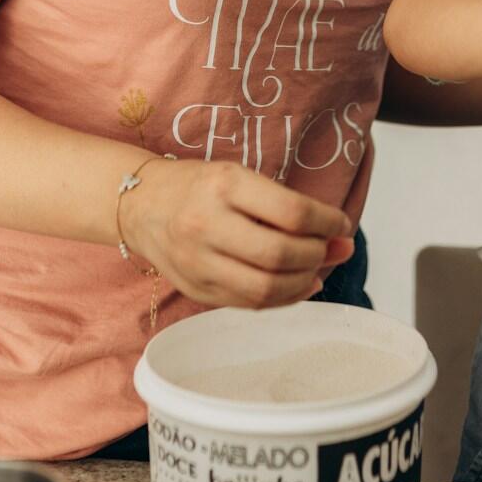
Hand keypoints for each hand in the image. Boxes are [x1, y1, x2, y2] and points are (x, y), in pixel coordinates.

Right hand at [122, 159, 354, 308]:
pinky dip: (282, 299)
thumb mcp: (240, 178)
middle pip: (280, 255)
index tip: (341, 224)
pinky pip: (249, 303)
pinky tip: (296, 285)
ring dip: (303, 282)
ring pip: (265, 288)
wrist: (140, 204)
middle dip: (317, 255)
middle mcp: (207, 224)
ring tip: (315, 269)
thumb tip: (341, 238)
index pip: (291, 212)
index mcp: (224, 185)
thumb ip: (288, 207)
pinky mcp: (196, 289)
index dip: (327, 222)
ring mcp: (197, 262)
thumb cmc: (199, 186)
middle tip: (329, 248)